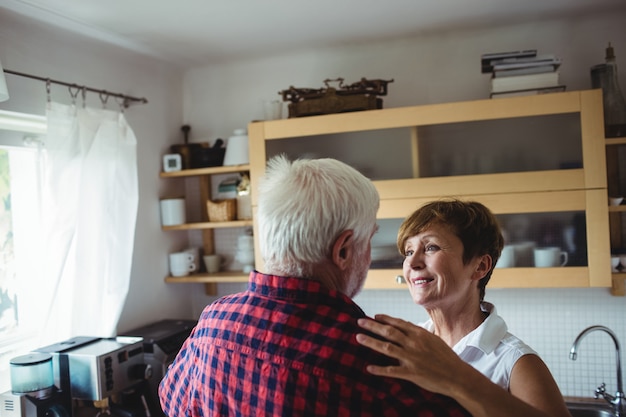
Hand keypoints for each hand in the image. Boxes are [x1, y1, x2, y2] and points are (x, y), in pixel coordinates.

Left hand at [356, 314, 470, 395]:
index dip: (385, 319)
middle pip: (389, 332)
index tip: (374, 316)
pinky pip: (392, 370)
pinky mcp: (412, 373)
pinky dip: (379, 369)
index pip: (399, 323)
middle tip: (359, 321)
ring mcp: (412, 358)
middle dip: (372, 326)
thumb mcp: (434, 340)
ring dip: (371, 342)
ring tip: (358, 338)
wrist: (458, 376)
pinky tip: (368, 368)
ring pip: (387, 347)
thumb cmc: (447, 358)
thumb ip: (419, 334)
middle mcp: (414, 344)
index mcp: (420, 334)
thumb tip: (407, 328)